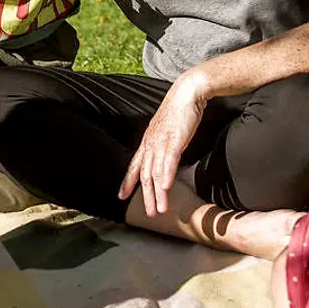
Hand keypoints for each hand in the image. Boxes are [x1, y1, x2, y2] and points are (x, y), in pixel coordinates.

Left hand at [120, 72, 208, 215]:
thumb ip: (164, 145)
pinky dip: (166, 175)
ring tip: (159, 210)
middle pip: (145, 175)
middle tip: (149, 214)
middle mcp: (151, 144)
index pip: (135, 165)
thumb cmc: (179, 111)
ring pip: (156, 172)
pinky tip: (165, 188)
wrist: (187, 93)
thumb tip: (165, 157)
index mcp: (148, 142)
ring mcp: (161, 142)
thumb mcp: (167, 131)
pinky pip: (168, 161)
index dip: (127, 182)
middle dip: (146, 196)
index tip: (121, 196)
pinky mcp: (174, 139)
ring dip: (157, 194)